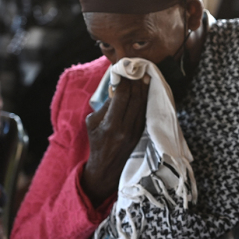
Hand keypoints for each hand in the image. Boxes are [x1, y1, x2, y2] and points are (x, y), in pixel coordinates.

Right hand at [81, 76, 148, 205]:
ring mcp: (136, 132)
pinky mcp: (142, 133)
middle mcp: (126, 129)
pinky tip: (146, 91)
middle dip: (137, 82)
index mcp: (111, 125)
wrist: (106, 168)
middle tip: (137, 70)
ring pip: (143, 105)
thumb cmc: (96, 142)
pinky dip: (146, 100)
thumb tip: (117, 87)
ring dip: (144, 89)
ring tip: (144, 76)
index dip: (125, 82)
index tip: (124, 71)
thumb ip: (105, 106)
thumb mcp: (92, 123)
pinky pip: (145, 112)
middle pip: (136, 99)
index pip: (123, 97)